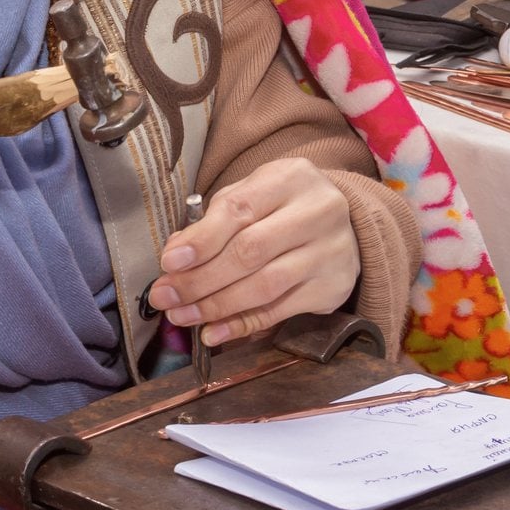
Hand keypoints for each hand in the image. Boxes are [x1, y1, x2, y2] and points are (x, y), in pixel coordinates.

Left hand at [147, 157, 360, 345]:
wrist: (342, 225)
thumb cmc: (283, 207)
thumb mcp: (251, 196)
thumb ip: (214, 221)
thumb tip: (176, 259)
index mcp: (291, 178)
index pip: (239, 209)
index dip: (201, 240)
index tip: (169, 263)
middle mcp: (318, 211)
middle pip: (250, 251)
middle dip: (200, 279)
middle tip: (166, 296)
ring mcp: (330, 251)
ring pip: (265, 285)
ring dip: (216, 306)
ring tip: (182, 316)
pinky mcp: (333, 287)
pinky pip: (280, 311)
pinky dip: (242, 324)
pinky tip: (214, 331)